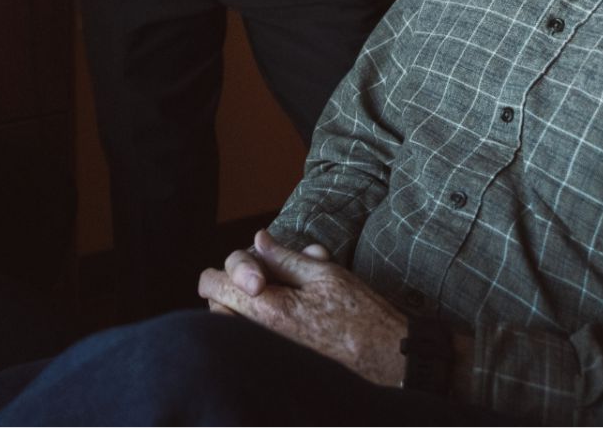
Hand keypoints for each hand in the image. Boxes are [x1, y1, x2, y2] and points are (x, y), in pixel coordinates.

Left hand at [198, 229, 407, 385]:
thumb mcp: (325, 275)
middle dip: (232, 288)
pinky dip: (262, 324)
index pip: (215, 286)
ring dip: (246, 307)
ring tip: (281, 295)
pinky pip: (253, 341)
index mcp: (268, 309)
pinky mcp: (278, 364)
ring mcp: (267, 353)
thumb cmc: (361, 316)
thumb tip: (258, 239)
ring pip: (233, 325)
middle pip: (217, 306)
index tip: (242, 268)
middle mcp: (259, 337)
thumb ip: (285, 257)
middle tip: (264, 279)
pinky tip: (293, 315)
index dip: (222, 271)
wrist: (388, 360)